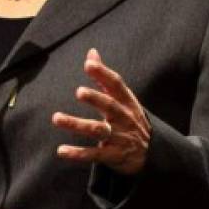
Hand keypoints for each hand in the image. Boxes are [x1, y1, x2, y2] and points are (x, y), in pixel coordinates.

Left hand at [52, 48, 151, 174]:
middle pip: (109, 106)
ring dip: (76, 124)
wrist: (151, 152)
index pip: (116, 84)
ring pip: (97, 130)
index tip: (88, 64)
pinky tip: (61, 151)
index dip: (103, 73)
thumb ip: (104, 77)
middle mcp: (123, 118)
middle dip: (95, 99)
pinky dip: (78, 153)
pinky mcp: (113, 156)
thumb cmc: (129, 118)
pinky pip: (94, 155)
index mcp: (126, 101)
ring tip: (56, 118)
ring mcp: (119, 137)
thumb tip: (91, 53)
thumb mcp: (123, 98)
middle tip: (79, 92)